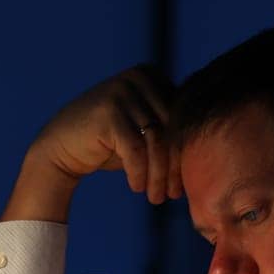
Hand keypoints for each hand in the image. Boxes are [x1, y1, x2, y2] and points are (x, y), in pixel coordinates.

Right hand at [2, 67, 179, 221]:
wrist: (61, 148)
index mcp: (153, 75)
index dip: (186, 152)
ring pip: (156, 141)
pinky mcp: (108, 111)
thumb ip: (170, 127)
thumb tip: (212, 147)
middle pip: (171, 129)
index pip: (181, 117)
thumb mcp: (144, 129)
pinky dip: (139, 173)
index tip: (187, 181)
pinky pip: (135, 150)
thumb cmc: (110, 144)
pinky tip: (137, 188)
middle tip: (173, 195)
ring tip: (157, 198)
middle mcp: (139, 77)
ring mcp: (122, 91)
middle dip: (174, 167)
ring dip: (158, 175)